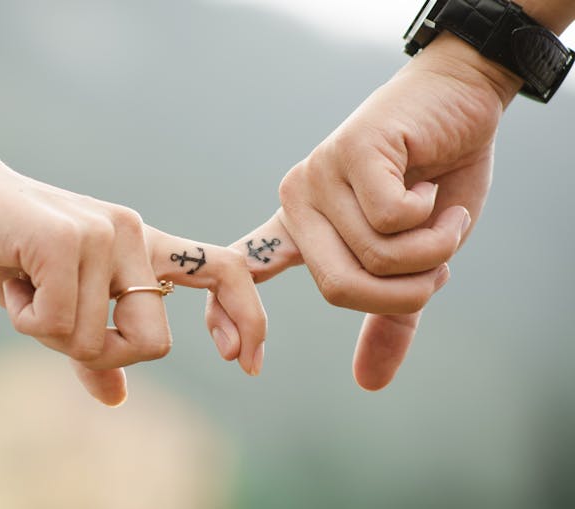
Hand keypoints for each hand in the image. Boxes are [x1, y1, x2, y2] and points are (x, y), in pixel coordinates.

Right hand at [0, 144, 266, 405]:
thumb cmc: (5, 250)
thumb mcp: (55, 308)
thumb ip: (91, 350)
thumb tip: (118, 399)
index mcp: (142, 248)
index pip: (225, 271)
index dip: (247, 317)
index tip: (244, 363)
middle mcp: (134, 236)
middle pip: (154, 343)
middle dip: (103, 354)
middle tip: (55, 323)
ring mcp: (104, 235)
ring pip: (99, 340)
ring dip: (50, 334)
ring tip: (23, 287)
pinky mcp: (69, 240)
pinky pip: (61, 323)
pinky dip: (26, 319)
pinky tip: (10, 280)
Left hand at [209, 34, 523, 388]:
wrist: (459, 101)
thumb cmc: (435, 179)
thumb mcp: (414, 259)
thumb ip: (388, 315)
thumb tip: (368, 384)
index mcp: (301, 229)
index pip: (246, 273)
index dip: (229, 315)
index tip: (236, 359)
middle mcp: (297, 202)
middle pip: (339, 287)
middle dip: (406, 289)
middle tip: (439, 265)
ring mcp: (319, 175)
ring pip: (373, 255)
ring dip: (431, 249)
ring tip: (441, 215)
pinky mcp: (350, 151)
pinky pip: (389, 218)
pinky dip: (432, 217)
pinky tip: (430, 184)